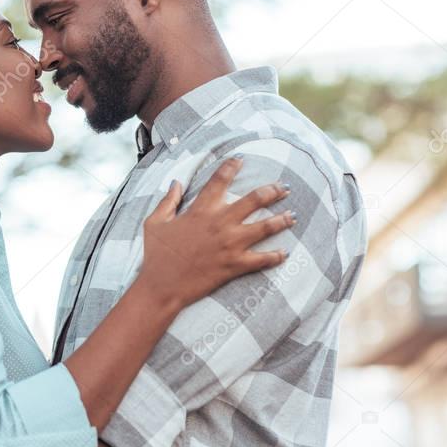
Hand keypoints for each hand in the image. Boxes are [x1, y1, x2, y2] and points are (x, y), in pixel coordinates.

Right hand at [137, 156, 293, 311]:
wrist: (162, 286)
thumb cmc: (156, 254)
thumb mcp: (154, 222)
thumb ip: (167, 201)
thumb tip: (176, 183)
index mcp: (200, 210)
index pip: (219, 181)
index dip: (231, 167)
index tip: (240, 160)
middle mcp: (220, 223)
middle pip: (254, 200)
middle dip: (272, 191)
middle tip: (283, 188)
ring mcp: (230, 245)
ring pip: (265, 227)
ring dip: (281, 220)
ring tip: (292, 216)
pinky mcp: (235, 265)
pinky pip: (263, 259)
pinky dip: (276, 256)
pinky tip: (284, 253)